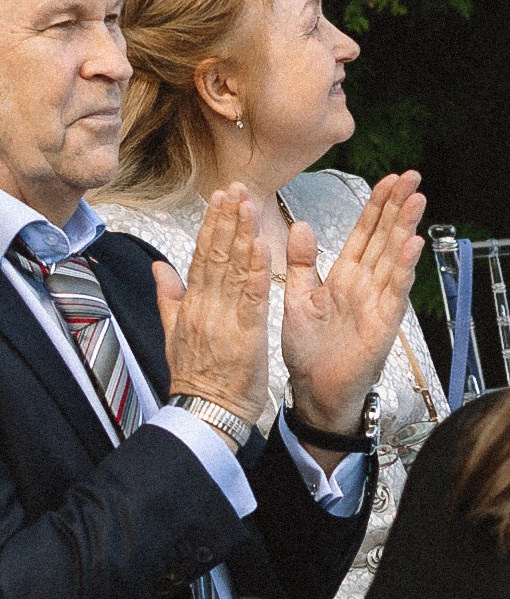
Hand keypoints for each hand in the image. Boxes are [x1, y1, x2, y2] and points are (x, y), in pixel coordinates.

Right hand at [154, 184, 272, 427]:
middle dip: (227, 218)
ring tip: (249, 202)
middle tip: (235, 187)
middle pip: (216, 253)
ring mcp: (223, 317)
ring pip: (233, 268)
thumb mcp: (172, 333)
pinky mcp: (245, 332)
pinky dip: (256, 268)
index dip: (211, 225)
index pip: (201, 255)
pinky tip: (262, 244)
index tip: (218, 198)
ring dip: (242, 232)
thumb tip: (158, 266)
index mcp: (190, 304)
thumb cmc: (195, 376)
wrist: (203, 411)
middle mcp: (204, 305)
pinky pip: (251, 294)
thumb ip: (167, 296)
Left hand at [281, 171, 424, 438]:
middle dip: (397, 206)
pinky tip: (414, 244)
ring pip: (394, 257)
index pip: (363, 233)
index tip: (389, 179)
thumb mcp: (298, 298)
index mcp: (344, 276)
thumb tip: (299, 224)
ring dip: (406, 228)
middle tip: (412, 176)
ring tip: (418, 199)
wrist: (314, 391)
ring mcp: (378, 302)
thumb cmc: (309, 350)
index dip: (376, 206)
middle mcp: (365, 284)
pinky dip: (405, 267)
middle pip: (384, 238)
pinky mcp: (384, 323)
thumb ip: (301, 262)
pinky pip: (395, 290)